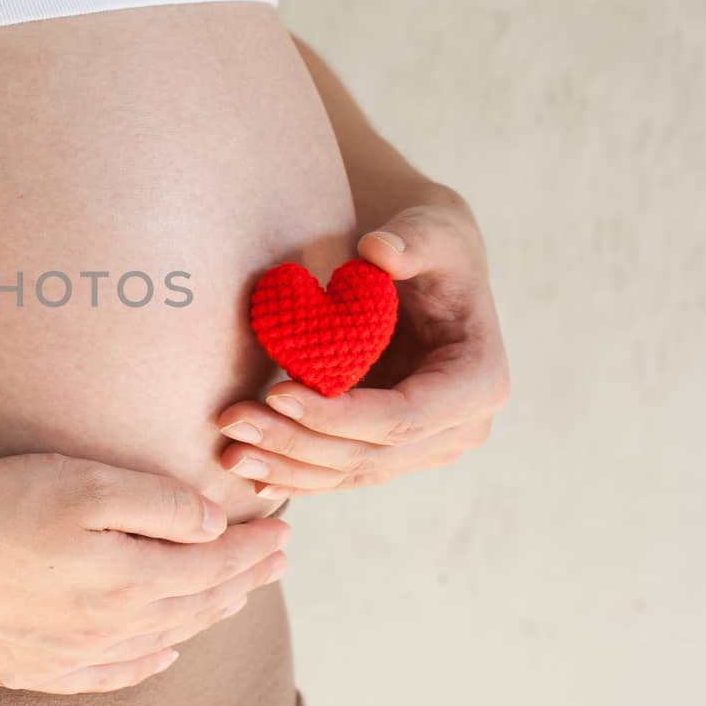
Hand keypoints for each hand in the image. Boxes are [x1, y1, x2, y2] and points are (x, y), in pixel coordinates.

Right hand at [0, 452, 290, 693]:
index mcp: (132, 579)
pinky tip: (159, 658)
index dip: (254, 549)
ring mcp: (72, 655)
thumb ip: (157, 504)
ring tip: (231, 600)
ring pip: (160, 641)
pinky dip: (146, 665)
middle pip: (196, 606)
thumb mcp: (84, 483)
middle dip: (242, 581)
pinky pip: (111, 675)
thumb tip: (212, 526)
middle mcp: (112, 627)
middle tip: (274, 563)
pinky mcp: (32, 668)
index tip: (283, 532)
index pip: (215, 566)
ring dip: (203, 618)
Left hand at [216, 188, 510, 497]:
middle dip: (296, 444)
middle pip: (369, 454)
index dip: (338, 415)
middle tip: (233, 422)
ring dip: (285, 468)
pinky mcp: (388, 451)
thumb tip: (381, 251)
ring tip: (227, 451)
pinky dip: (293, 475)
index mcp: (478, 384)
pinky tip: (248, 475)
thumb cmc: (430, 246)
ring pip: (348, 472)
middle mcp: (458, 430)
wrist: (425, 269)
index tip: (277, 392)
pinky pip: (338, 472)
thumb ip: (415, 240)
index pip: (403, 418)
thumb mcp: (432, 231)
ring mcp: (424, 448)